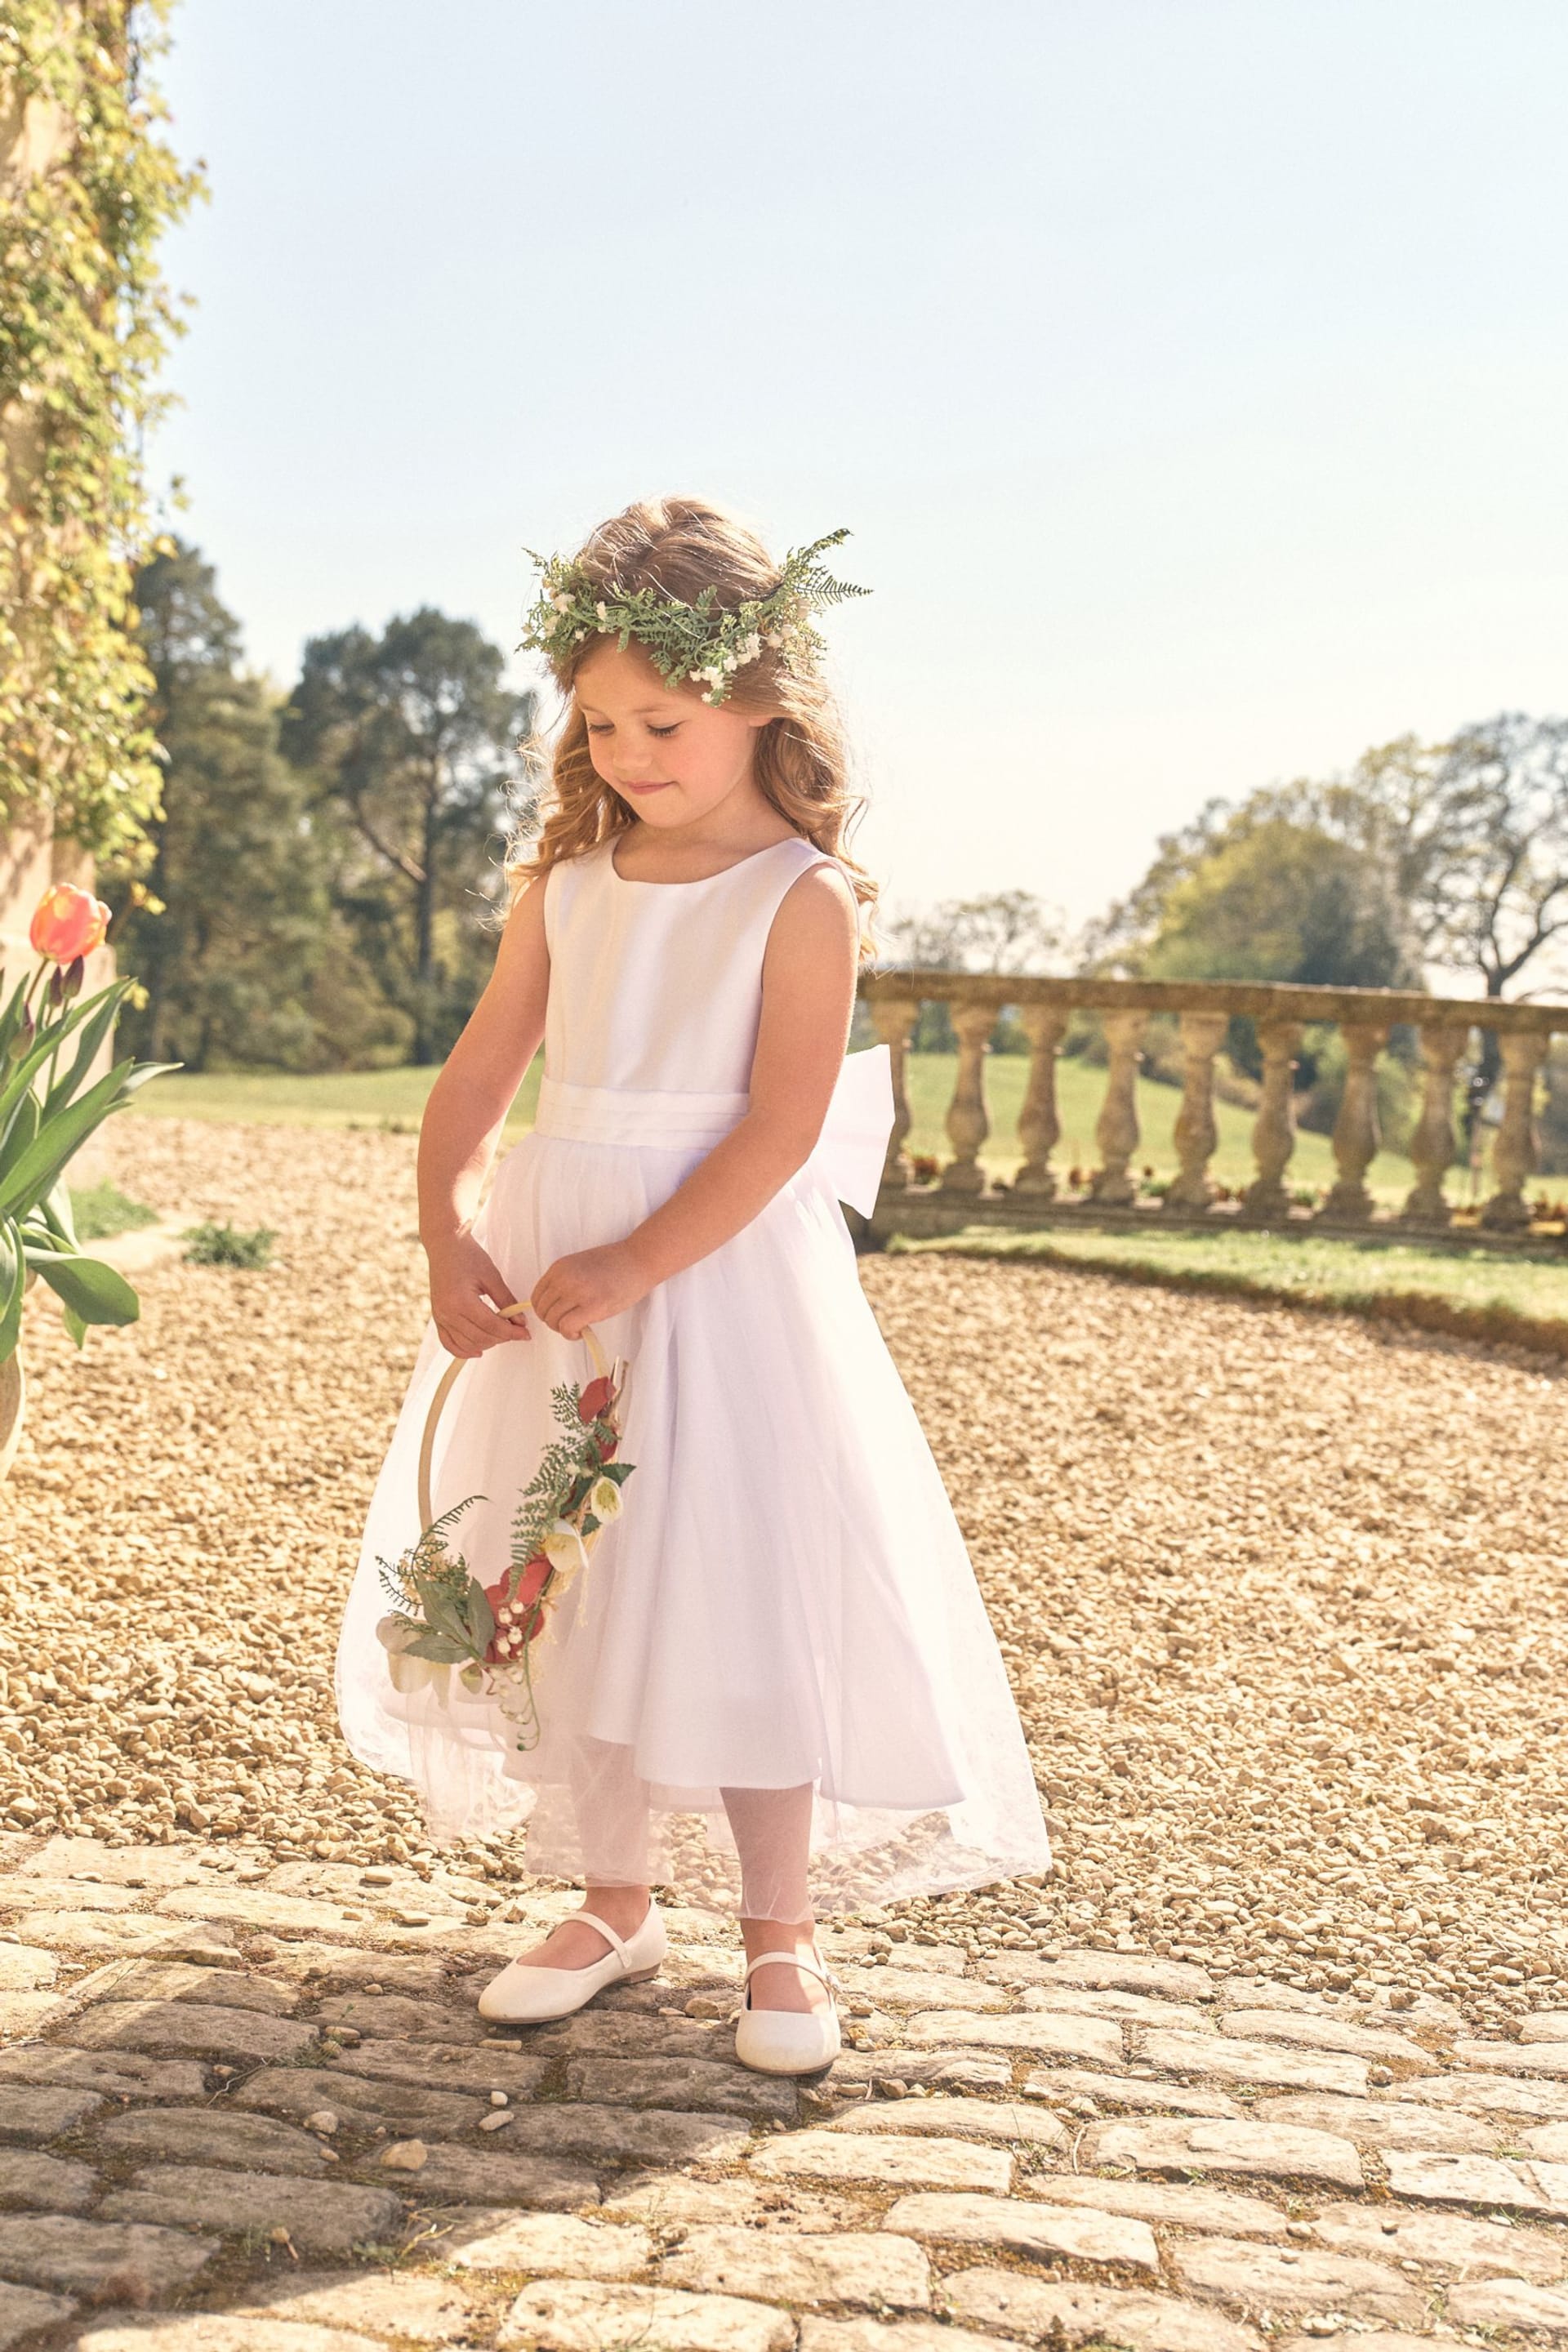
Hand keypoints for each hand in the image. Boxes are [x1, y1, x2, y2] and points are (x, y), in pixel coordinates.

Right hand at [426, 1228, 532, 1358]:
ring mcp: (440, 1316)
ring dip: (486, 1344)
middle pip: (480, 1337)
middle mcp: (447, 1312)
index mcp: (461, 1301)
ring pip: (466, 1343)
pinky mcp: (437, 1317)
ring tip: (501, 1335)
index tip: (525, 1333)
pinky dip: (463, 1351)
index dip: (511, 1332)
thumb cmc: (468, 1256)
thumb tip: (520, 1322)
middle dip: (502, 1338)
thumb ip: (506, 1301)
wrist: (445, 1245)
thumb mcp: (492, 1277)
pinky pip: (448, 1343)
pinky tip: (478, 1351)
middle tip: (517, 1331)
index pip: (491, 1326)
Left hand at [529, 1239, 651, 1340]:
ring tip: (578, 1327)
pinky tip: (581, 1332)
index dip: (546, 1310)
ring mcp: (577, 1292)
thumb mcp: (580, 1266)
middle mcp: (564, 1279)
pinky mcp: (592, 1306)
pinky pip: (567, 1327)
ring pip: (553, 1321)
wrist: (640, 1259)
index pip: (537, 1296)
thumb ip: (565, 1281)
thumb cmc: (615, 1263)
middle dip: (553, 1322)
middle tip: (570, 1323)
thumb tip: (556, 1306)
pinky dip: (571, 1334)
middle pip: (542, 1311)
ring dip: (563, 1329)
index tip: (559, 1314)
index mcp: (559, 1268)